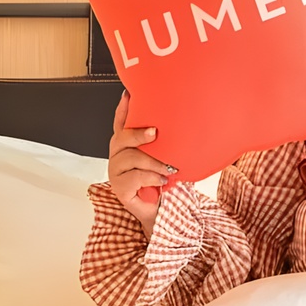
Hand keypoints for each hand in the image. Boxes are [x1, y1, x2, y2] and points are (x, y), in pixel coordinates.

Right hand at [107, 91, 172, 236]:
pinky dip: (151, 177)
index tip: (129, 94)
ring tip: (168, 168)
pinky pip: (134, 176)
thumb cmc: (162, 182)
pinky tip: (161, 180)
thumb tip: (188, 124)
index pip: (121, 122)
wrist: (160, 211)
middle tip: (154, 133)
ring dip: (153, 161)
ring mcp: (116, 171)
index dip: (123, 108)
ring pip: (131, 157)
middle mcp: (119, 155)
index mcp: (128, 144)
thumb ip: (167, 143)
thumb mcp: (165, 157)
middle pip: (122, 136)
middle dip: (139, 133)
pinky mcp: (120, 187)